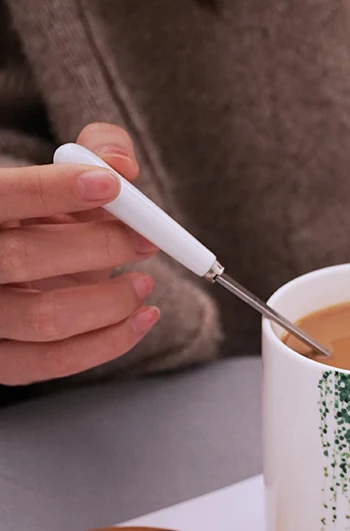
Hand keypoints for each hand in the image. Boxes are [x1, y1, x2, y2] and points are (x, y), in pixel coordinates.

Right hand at [0, 123, 159, 385]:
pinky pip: (57, 362)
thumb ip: (91, 158)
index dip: (53, 190)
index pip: (0, 198)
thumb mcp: (58, 182)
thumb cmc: (41, 221)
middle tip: (145, 240)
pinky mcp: (3, 363)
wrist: (19, 277)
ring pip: (46, 318)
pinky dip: (112, 341)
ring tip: (145, 283)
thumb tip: (122, 162)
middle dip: (99, 247)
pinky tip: (143, 317)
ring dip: (112, 301)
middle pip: (25, 259)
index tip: (110, 184)